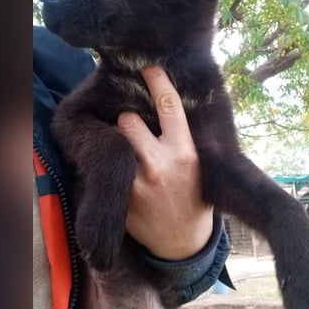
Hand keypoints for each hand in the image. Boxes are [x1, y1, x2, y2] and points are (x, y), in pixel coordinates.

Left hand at [117, 66, 212, 260]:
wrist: (183, 242)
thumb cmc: (193, 194)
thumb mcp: (199, 163)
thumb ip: (183, 137)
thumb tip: (168, 101)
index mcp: (185, 153)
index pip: (169, 106)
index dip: (157, 81)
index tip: (148, 66)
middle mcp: (160, 165)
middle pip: (128, 121)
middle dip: (127, 121)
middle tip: (132, 129)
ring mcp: (137, 184)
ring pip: (116, 142)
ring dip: (118, 142)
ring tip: (126, 151)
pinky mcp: (122, 200)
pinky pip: (109, 169)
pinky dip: (112, 168)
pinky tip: (122, 177)